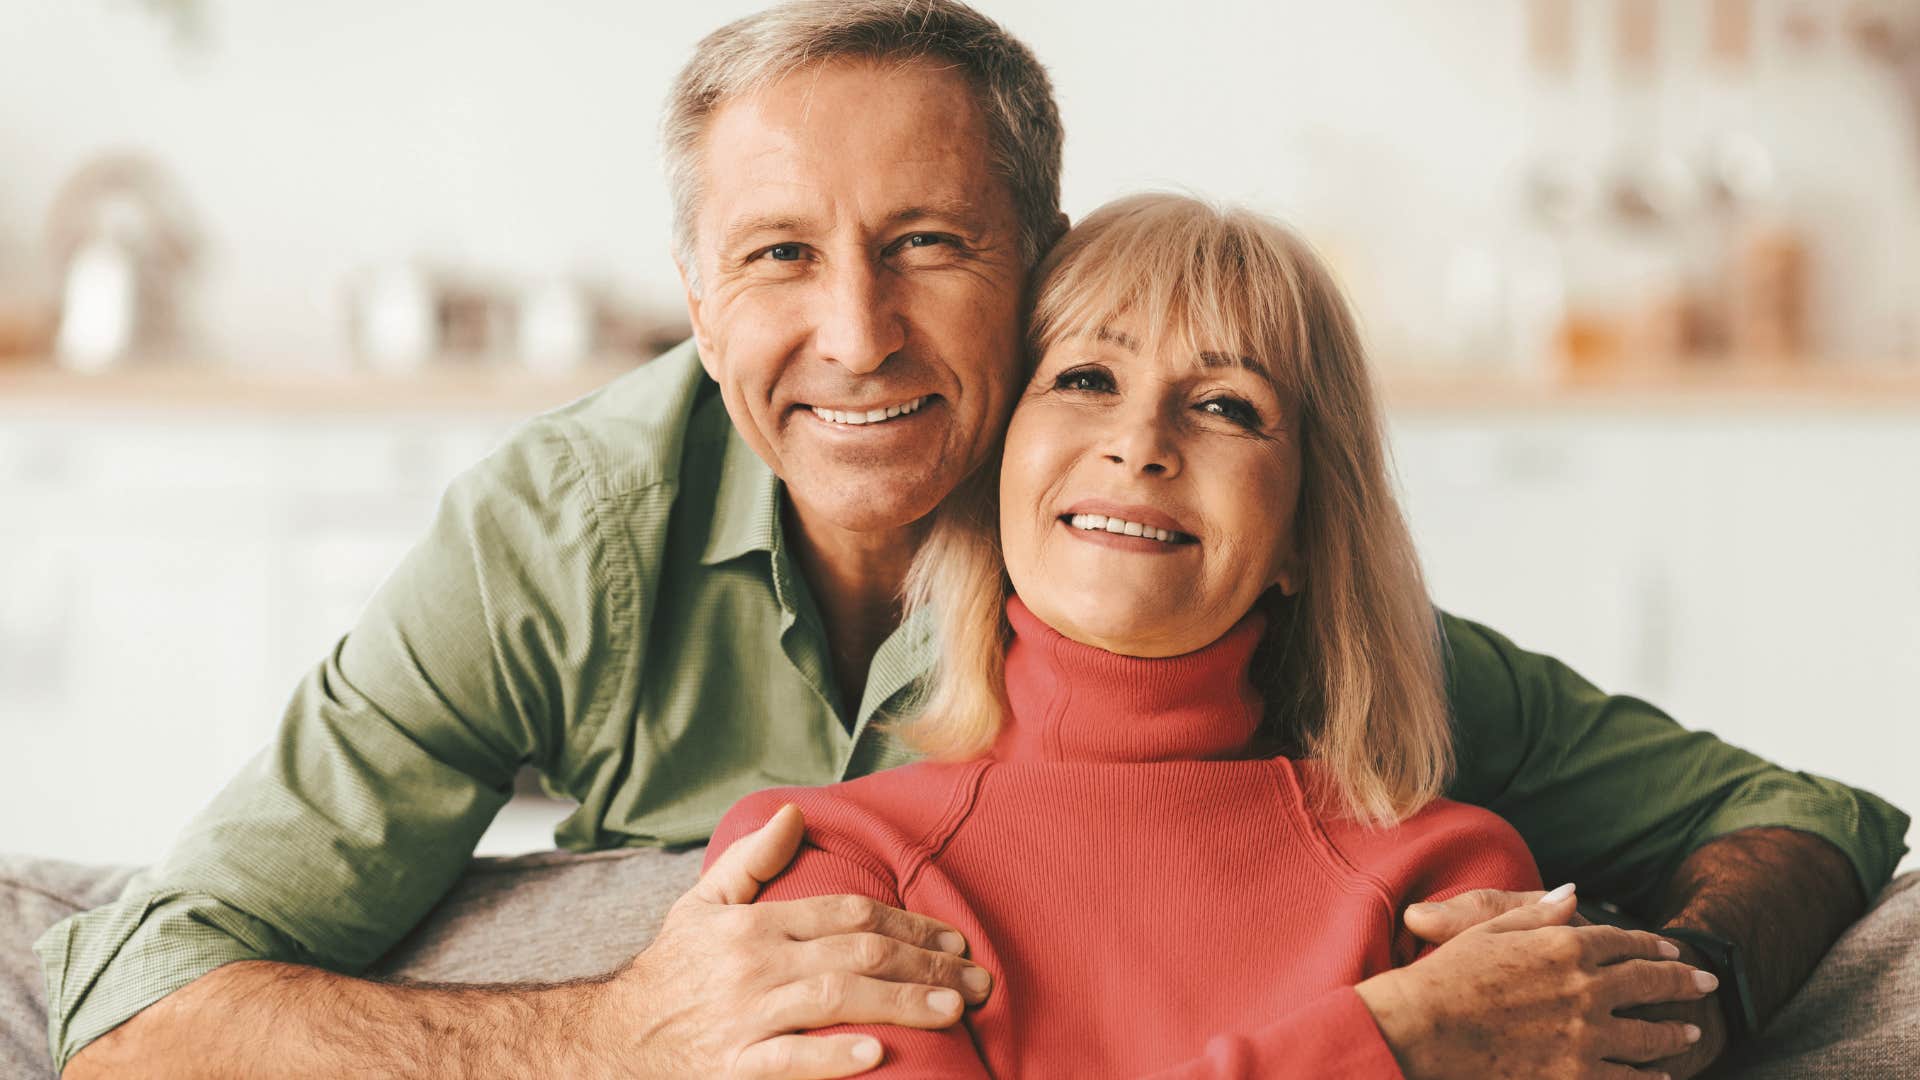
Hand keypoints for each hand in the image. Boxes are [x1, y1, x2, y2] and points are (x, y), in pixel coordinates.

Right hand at [597, 804, 991, 1078]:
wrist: (614, 1036)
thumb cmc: (671, 969)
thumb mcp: (703, 902)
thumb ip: (753, 860)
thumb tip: (795, 815)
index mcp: (754, 923)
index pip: (847, 913)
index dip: (907, 922)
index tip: (953, 938)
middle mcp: (754, 964)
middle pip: (857, 955)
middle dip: (926, 965)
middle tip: (978, 979)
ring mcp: (745, 1018)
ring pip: (836, 1002)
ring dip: (902, 1003)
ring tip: (954, 1010)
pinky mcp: (734, 1068)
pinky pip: (787, 1062)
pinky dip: (831, 1058)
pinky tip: (874, 1055)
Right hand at [1355, 886, 1717, 1079]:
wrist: (1423, 1028)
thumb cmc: (1447, 974)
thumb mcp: (1490, 929)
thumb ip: (1539, 913)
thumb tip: (1575, 895)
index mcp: (1563, 945)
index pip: (1622, 941)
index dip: (1651, 945)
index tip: (1670, 949)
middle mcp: (1584, 987)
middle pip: (1648, 982)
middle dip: (1681, 981)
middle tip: (1706, 984)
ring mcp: (1585, 1033)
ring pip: (1648, 1033)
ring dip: (1674, 1031)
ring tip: (1690, 1031)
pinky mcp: (1576, 1073)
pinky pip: (1627, 1077)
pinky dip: (1649, 1076)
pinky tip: (1661, 1076)